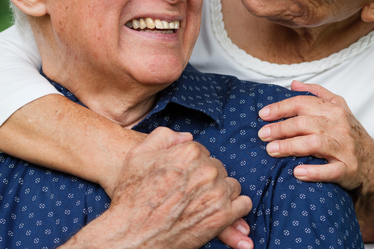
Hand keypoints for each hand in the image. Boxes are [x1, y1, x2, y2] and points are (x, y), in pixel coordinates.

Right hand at [62, 127, 253, 248]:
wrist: (131, 236)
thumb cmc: (132, 196)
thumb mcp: (138, 155)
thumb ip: (164, 137)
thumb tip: (187, 137)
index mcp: (190, 152)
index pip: (203, 153)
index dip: (191, 166)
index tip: (182, 178)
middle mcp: (207, 170)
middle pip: (218, 168)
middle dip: (207, 179)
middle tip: (189, 193)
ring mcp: (217, 193)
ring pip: (231, 185)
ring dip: (220, 193)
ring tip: (201, 204)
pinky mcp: (223, 216)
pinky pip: (242, 205)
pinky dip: (234, 209)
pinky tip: (219, 212)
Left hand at [257, 81, 373, 241]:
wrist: (373, 163)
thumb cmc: (349, 133)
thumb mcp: (338, 107)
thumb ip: (317, 93)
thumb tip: (293, 84)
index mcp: (334, 109)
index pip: (303, 103)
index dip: (280, 108)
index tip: (263, 115)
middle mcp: (339, 126)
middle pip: (305, 123)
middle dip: (280, 128)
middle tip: (262, 135)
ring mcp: (344, 148)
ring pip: (314, 144)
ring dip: (290, 146)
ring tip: (271, 150)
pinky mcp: (348, 169)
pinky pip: (330, 171)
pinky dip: (314, 171)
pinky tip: (297, 172)